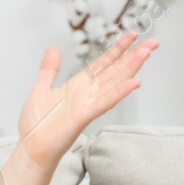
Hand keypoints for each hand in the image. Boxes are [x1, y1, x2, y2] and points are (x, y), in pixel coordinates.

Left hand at [16, 31, 158, 169]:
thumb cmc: (36, 126)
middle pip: (116, 71)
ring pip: (115, 83)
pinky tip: (134, 83)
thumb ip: (49, 69)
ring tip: (146, 53)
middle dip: (134, 56)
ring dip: (131, 68)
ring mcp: (88, 105)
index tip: (132, 35)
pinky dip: (119, 93)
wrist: (31, 149)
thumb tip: (53, 49)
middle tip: (152, 42)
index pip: (104, 63)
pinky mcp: (83, 117)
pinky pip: (104, 103)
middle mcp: (88, 94)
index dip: (118, 48)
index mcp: (79, 86)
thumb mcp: (41, 89)